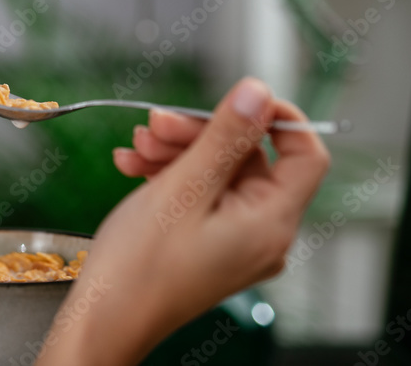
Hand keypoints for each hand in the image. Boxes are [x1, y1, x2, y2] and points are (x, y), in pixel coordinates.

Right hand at [37, 77, 330, 365]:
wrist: (105, 318)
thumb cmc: (140, 266)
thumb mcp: (182, 188)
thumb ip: (224, 137)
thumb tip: (257, 92)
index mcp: (270, 222)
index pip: (306, 154)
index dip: (277, 118)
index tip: (237, 98)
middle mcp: (262, 232)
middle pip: (249, 158)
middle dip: (199, 133)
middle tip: (155, 124)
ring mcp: (236, 239)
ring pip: (218, 171)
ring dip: (176, 151)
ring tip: (136, 149)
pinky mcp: (210, 242)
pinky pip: (201, 193)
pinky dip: (170, 174)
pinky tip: (133, 167)